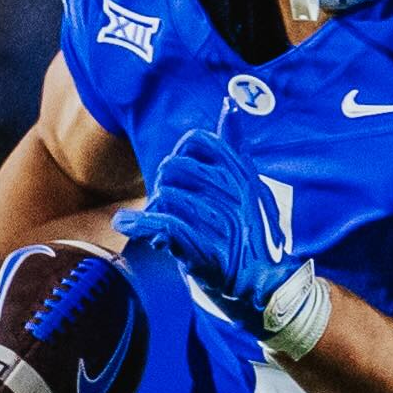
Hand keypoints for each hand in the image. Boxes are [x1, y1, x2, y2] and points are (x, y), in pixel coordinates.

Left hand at [119, 129, 323, 350]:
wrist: (267, 287)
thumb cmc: (256, 235)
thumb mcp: (253, 186)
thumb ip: (236, 147)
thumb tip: (230, 106)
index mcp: (242, 173)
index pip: (198, 141)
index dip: (181, 154)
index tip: (179, 173)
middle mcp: (230, 192)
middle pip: (174, 167)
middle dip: (165, 184)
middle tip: (170, 203)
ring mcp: (216, 220)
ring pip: (165, 196)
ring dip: (155, 210)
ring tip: (162, 225)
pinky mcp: (200, 247)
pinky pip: (158, 224)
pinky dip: (135, 224)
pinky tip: (125, 224)